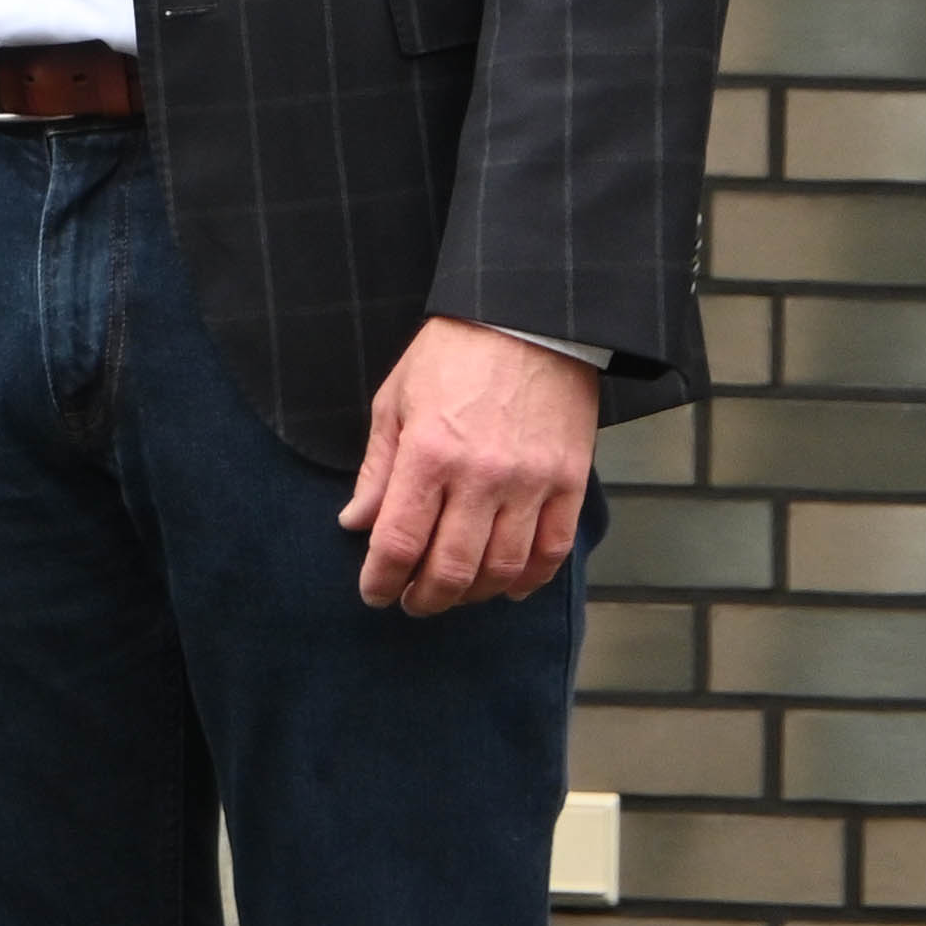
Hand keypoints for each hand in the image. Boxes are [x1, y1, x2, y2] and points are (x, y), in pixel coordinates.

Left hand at [341, 320, 595, 614]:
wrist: (526, 322)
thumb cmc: (450, 357)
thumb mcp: (394, 403)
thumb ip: (377, 470)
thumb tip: (356, 523)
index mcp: (428, 455)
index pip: (399, 541)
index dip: (381, 579)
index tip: (374, 594)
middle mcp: (481, 478)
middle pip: (451, 567)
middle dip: (425, 597)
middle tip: (410, 603)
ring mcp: (531, 484)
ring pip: (502, 569)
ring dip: (473, 594)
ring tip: (452, 594)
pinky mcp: (569, 484)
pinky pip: (551, 551)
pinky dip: (529, 579)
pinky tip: (508, 587)